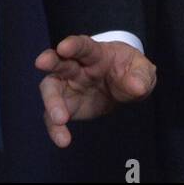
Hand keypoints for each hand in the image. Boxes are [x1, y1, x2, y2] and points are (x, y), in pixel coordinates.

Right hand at [35, 34, 156, 147]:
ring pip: (51, 89)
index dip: (73, 45)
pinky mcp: (67, 106)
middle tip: (41, 62)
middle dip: (50, 61)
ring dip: (51, 102)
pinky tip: (62, 139)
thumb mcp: (142, 70)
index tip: (63, 47)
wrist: (124, 86)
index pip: (83, 46)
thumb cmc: (129, 71)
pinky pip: (54, 117)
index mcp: (96, 53)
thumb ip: (141, 76)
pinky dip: (55, 128)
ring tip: (59, 119)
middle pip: (59, 61)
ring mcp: (69, 85)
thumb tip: (137, 87)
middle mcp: (77, 67)